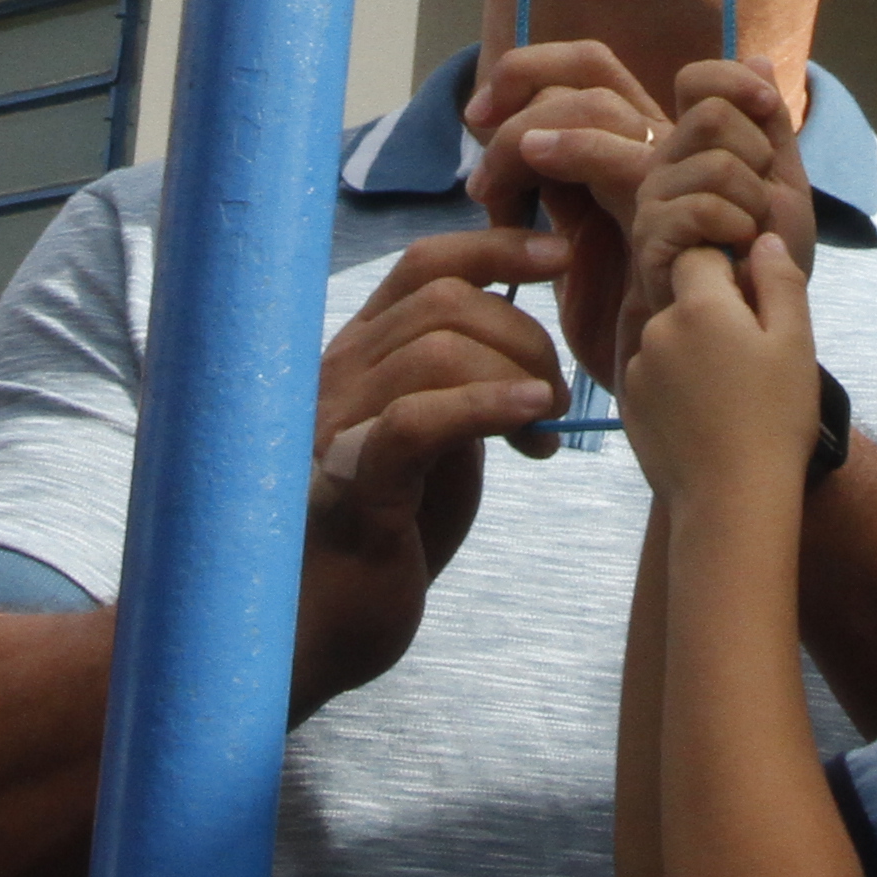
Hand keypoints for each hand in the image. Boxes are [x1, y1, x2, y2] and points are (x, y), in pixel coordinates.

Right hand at [292, 227, 569, 711]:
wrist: (314, 630)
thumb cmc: (381, 538)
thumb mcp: (432, 444)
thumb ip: (460, 387)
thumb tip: (527, 347)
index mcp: (359, 357)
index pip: (425, 263)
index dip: (499, 246)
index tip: (562, 256)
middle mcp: (339, 376)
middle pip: (443, 298)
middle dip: (524, 332)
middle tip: (555, 394)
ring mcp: (337, 427)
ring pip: (436, 347)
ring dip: (515, 372)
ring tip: (540, 423)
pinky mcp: (352, 486)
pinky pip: (417, 421)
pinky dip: (484, 407)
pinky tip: (529, 419)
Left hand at [465, 39, 671, 396]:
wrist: (669, 394)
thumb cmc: (624, 331)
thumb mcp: (575, 250)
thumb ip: (562, 194)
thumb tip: (512, 150)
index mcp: (636, 150)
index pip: (591, 67)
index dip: (535, 68)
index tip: (483, 111)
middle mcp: (661, 151)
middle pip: (593, 66)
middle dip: (522, 78)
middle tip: (476, 124)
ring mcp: (675, 181)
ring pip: (600, 106)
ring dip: (526, 134)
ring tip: (487, 188)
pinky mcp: (679, 221)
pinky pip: (627, 159)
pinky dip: (571, 157)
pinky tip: (518, 193)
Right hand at [610, 71, 814, 390]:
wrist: (762, 325)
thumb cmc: (770, 261)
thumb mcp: (783, 182)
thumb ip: (768, 125)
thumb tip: (755, 57)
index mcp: (693, 145)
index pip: (697, 79)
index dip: (735, 83)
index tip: (767, 108)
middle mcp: (664, 163)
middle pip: (710, 113)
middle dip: (757, 154)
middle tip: (760, 201)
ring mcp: (652, 200)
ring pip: (714, 158)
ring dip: (754, 199)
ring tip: (749, 235)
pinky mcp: (649, 238)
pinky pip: (701, 205)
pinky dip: (737, 225)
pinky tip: (735, 252)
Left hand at [623, 231, 820, 512]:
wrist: (732, 502)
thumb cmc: (774, 420)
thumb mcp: (796, 343)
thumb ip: (780, 281)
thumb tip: (763, 240)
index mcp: (698, 305)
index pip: (699, 256)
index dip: (728, 274)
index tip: (754, 310)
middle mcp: (657, 329)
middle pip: (683, 299)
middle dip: (713, 316)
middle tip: (752, 362)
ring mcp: (638, 369)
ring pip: (669, 340)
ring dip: (693, 352)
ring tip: (730, 398)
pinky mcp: (629, 406)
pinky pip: (656, 378)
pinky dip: (677, 388)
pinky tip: (706, 419)